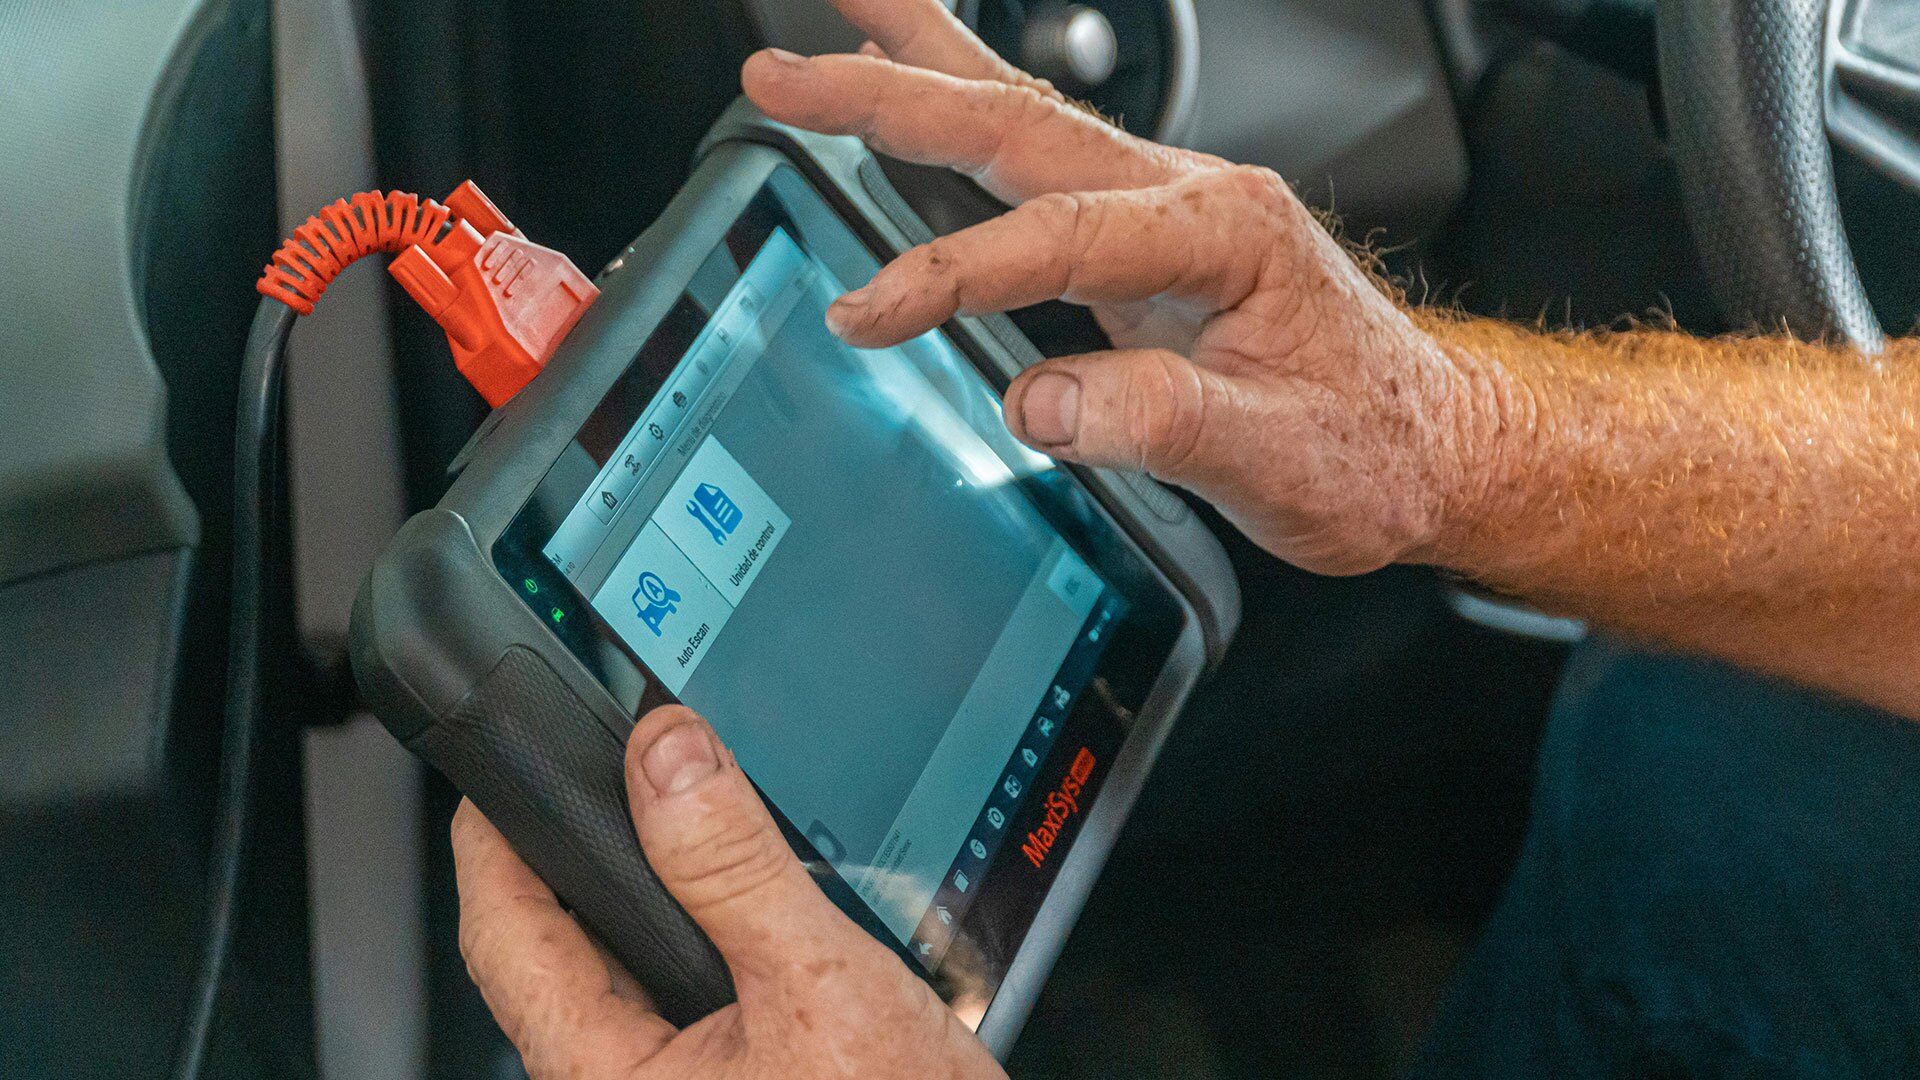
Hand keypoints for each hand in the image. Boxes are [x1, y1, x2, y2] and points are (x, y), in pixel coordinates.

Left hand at [452, 706, 1006, 1079]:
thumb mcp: (818, 982)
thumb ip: (734, 868)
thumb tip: (666, 757)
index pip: (502, 938)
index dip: (492, 840)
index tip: (502, 769)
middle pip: (553, 952)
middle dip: (580, 857)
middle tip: (614, 774)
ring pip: (619, 977)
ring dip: (649, 898)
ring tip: (686, 826)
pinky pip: (674, 1004)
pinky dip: (697, 939)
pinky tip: (744, 911)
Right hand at [741, 0, 1499, 574]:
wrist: (1436, 442)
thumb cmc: (1373, 443)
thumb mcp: (1274, 456)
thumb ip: (1155, 419)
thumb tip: (1040, 402)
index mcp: (1222, 233)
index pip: (1059, 239)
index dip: (955, 273)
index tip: (873, 310)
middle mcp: (1190, 197)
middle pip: (1017, 125)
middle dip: (892, 94)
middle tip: (783, 74)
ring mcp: (1165, 209)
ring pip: (1025, 116)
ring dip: (923, 65)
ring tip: (840, 15)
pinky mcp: (1146, 241)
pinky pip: (1043, 159)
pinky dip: (969, 113)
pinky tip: (927, 89)